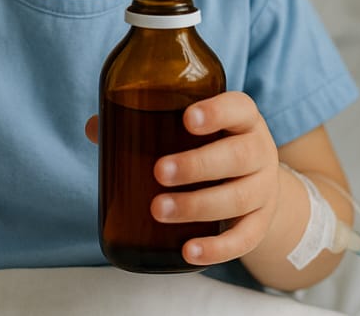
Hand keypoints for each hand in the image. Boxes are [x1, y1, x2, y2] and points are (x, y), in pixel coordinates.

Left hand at [84, 90, 280, 265]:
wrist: (255, 179)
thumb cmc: (212, 144)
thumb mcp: (192, 128)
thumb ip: (147, 123)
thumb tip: (95, 127)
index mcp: (242, 119)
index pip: (238, 107)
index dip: (216, 112)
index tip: (187, 119)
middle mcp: (259, 150)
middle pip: (238, 156)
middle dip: (197, 165)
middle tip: (158, 172)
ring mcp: (264, 188)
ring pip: (239, 198)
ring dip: (197, 205)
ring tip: (158, 210)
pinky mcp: (261, 222)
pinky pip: (245, 239)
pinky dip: (218, 248)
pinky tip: (189, 252)